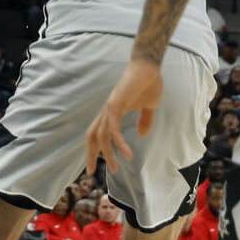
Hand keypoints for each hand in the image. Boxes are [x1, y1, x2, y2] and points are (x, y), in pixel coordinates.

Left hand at [85, 59, 162, 174]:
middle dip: (90, 154)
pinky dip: (118, 141)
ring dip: (107, 153)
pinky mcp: (116, 104)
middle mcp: (107, 111)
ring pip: (102, 135)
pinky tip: (126, 153)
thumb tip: (142, 135)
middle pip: (92, 136)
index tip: (94, 165)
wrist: (149, 66)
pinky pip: (113, 127)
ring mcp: (110, 107)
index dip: (94, 149)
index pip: (97, 133)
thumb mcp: (149, 107)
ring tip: (114, 169)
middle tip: (92, 173)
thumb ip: (144, 120)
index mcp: (112, 113)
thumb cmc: (148, 84)